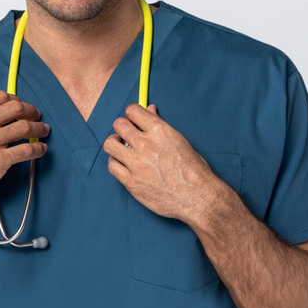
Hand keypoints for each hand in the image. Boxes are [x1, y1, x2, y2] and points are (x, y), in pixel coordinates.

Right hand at [0, 91, 48, 209]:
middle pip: (17, 108)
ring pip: (25, 128)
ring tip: (43, 131)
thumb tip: (0, 114)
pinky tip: (41, 149)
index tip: (22, 107)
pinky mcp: (0, 160)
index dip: (17, 100)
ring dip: (39, 128)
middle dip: (31, 111)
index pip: (2, 96)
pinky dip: (38, 149)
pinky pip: (27, 150)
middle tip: (37, 117)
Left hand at [102, 103, 220, 221]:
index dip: (132, 115)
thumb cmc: (193, 170)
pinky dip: (115, 163)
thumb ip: (160, 125)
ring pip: (110, 145)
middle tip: (126, 136)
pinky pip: (112, 166)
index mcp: (159, 130)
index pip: (132, 111)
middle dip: (122, 128)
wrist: (197, 197)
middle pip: (118, 125)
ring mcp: (136, 164)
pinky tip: (123, 165)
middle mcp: (145, 144)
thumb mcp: (179, 140)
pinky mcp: (131, 182)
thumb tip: (150, 110)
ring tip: (121, 150)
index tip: (133, 122)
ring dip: (115, 145)